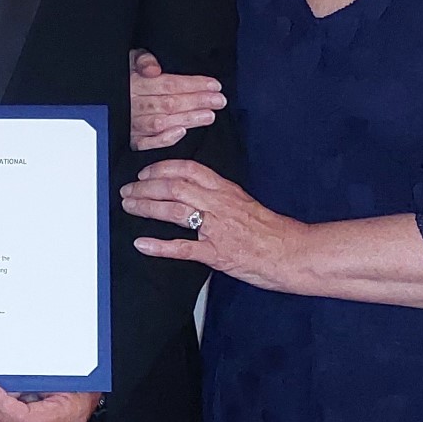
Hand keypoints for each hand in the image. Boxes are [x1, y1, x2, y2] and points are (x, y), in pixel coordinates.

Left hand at [120, 158, 308, 292]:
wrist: (294, 253)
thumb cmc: (274, 232)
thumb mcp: (246, 204)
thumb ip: (221, 197)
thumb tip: (196, 193)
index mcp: (226, 191)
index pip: (189, 169)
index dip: (163, 167)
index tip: (146, 171)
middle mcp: (219, 205)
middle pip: (175, 187)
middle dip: (146, 186)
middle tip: (128, 189)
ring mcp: (217, 229)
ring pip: (175, 210)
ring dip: (147, 207)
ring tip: (129, 206)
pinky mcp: (217, 254)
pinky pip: (183, 248)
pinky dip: (159, 246)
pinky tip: (142, 244)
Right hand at [128, 49, 224, 149]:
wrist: (101, 98)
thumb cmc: (123, 76)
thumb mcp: (130, 59)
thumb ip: (142, 60)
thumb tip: (153, 69)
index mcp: (133, 82)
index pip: (168, 84)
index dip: (193, 85)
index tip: (214, 85)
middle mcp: (132, 104)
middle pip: (169, 103)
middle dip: (197, 101)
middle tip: (219, 101)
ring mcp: (131, 123)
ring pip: (162, 122)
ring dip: (188, 119)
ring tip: (209, 115)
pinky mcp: (129, 140)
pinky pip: (146, 143)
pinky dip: (164, 139)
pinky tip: (182, 132)